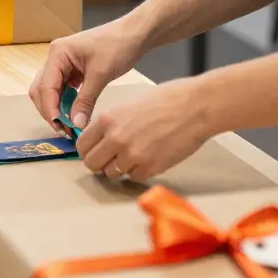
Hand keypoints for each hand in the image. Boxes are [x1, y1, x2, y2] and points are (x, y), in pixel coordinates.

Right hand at [29, 17, 147, 132]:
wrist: (134, 33)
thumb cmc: (118, 46)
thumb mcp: (101, 74)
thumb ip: (85, 100)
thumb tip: (75, 125)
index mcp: (58, 53)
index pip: (46, 86)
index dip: (50, 109)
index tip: (60, 127)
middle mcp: (55, 57)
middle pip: (42, 89)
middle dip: (50, 110)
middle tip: (64, 130)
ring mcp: (62, 63)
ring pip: (50, 91)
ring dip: (57, 108)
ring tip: (70, 125)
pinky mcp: (72, 69)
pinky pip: (62, 89)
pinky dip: (66, 102)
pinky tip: (75, 113)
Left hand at [77, 77, 210, 181]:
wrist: (194, 107)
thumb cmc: (166, 99)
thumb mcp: (128, 105)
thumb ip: (111, 123)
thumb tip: (101, 139)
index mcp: (108, 119)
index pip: (83, 145)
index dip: (87, 150)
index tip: (93, 151)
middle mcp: (116, 139)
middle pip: (92, 164)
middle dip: (99, 163)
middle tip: (109, 159)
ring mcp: (133, 156)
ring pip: (112, 174)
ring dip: (119, 168)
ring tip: (132, 155)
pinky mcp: (150, 168)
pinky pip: (133, 177)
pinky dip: (138, 171)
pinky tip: (148, 157)